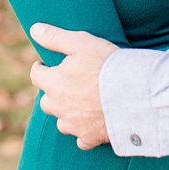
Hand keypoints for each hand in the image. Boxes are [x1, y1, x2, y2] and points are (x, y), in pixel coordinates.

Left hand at [27, 24, 117, 149]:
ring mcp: (74, 125)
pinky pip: (81, 140)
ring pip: (61, 122)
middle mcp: (59, 106)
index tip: (45, 65)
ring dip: (66, 114)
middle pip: (46, 101)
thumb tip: (34, 29)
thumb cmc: (107, 66)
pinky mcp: (90, 138)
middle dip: (52, 92)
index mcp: (54, 83)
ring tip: (78, 105)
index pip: (36, 75)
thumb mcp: (80, 42)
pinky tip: (91, 126)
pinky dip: (84, 134)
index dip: (40, 68)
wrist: (135, 95)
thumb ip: (55, 37)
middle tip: (65, 84)